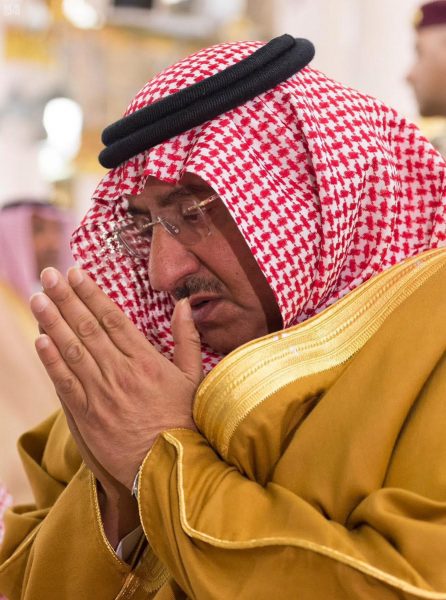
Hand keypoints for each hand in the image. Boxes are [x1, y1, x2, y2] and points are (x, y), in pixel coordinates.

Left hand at [30, 267, 201, 490]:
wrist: (169, 467)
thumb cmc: (184, 421)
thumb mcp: (194, 377)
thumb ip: (187, 339)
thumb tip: (182, 305)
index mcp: (145, 360)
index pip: (112, 318)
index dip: (91, 293)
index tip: (76, 273)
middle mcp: (120, 372)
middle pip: (87, 328)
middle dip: (65, 299)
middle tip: (48, 275)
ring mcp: (101, 394)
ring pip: (72, 350)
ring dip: (52, 322)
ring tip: (38, 299)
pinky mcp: (88, 416)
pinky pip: (65, 383)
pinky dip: (51, 361)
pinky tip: (39, 340)